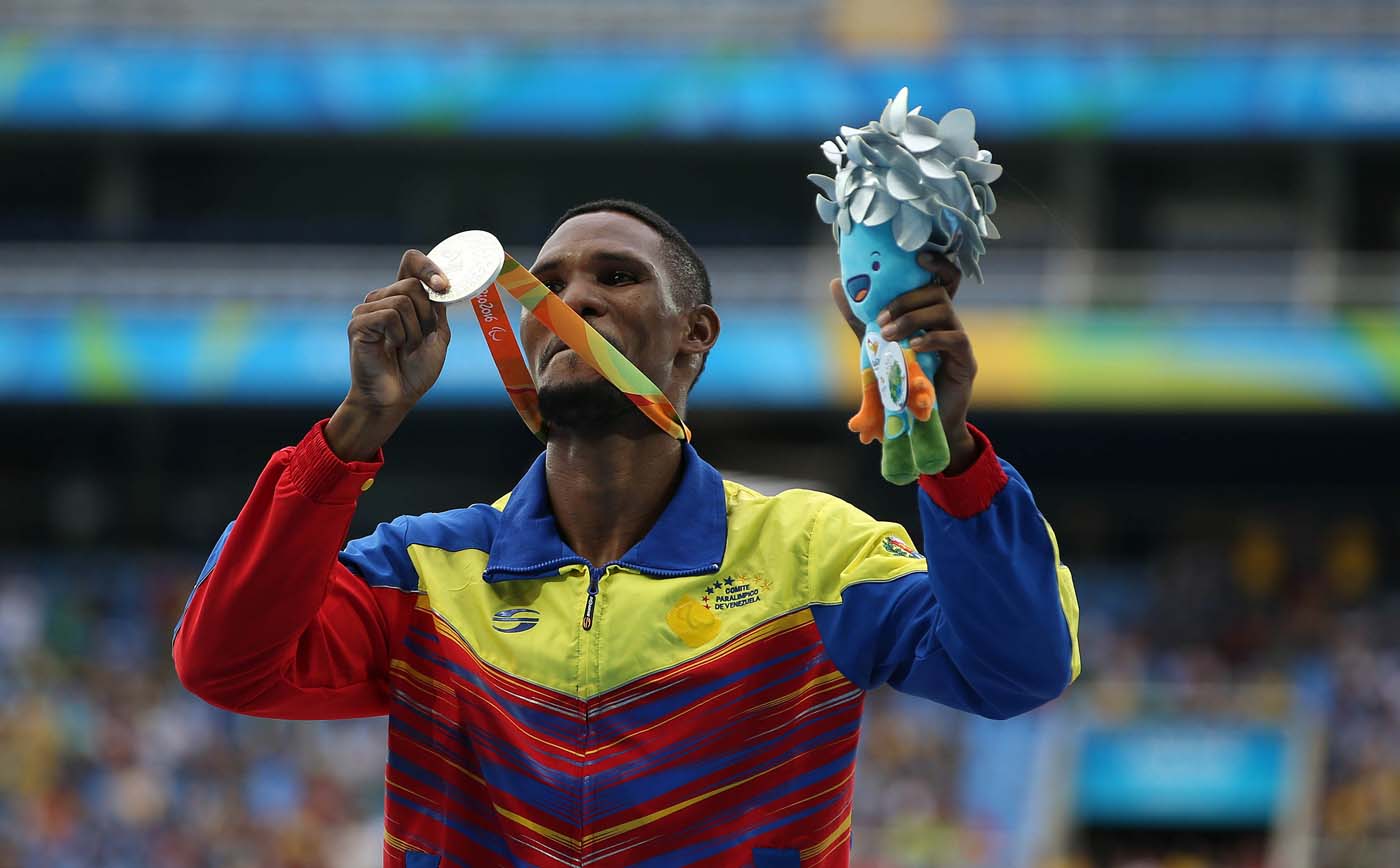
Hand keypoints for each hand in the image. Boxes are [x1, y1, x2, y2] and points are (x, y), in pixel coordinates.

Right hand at [326, 250, 451, 460]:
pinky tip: (391, 347)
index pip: (411, 262)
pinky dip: (399, 335)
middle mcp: (382, 298)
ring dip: (414, 331)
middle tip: (418, 340)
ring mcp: (368, 309)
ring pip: (404, 300)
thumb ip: (439, 311)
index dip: (428, 267)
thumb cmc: (414, 371)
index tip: (443, 285)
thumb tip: (442, 285)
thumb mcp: (438, 337)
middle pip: (413, 284)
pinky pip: (390, 315)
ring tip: (404, 347)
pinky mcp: (359, 323)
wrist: (395, 399)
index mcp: (401, 297)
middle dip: (426, 316)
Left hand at [830, 251, 977, 473]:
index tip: (917, 257)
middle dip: (906, 301)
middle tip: (880, 319)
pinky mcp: (965, 362)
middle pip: (937, 292)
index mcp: (932, 315)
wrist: (921, 422)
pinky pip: (954, 339)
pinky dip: (930, 338)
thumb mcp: (877, 345)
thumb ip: (860, 318)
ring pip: (944, 311)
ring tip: (889, 335)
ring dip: (912, 319)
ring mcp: (960, 341)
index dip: (937, 263)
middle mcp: (950, 323)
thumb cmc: (902, 380)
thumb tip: (836, 284)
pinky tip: (911, 347)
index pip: (944, 278)